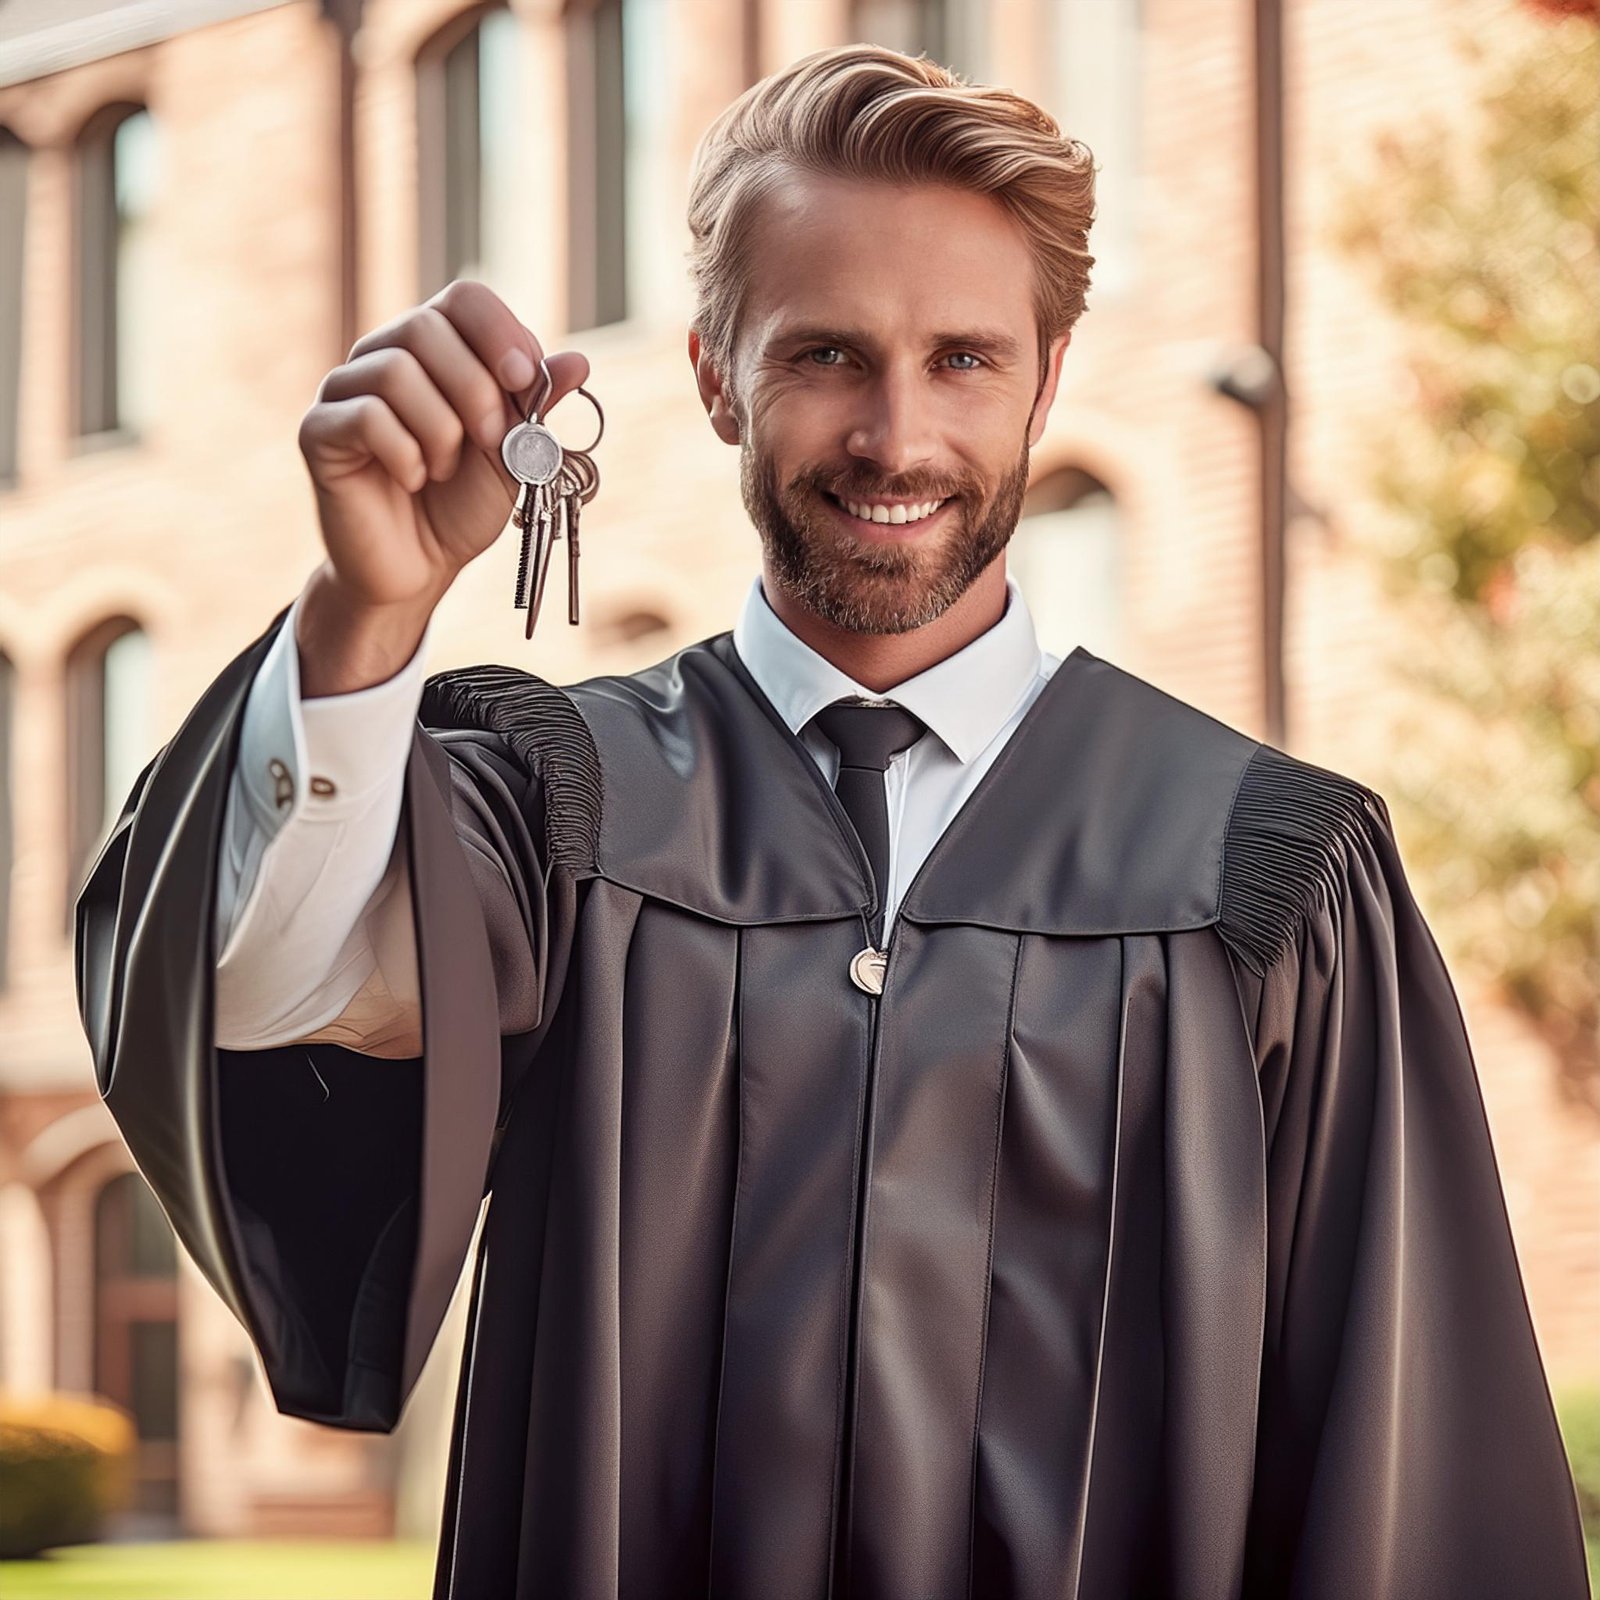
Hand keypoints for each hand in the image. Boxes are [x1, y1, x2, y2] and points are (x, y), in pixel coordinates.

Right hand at [296, 279, 589, 610]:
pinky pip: (367, 416)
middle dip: (475, 388)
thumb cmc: (462, 504)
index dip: (499, 333)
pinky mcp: (319, 431)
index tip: (525, 381)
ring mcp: (344, 390)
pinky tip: (412, 479)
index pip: (464, 299)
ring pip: (396, 371)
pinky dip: (406, 454)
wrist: (419, 567)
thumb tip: (578, 362)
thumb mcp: (515, 453)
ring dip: (440, 430)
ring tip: (443, 469)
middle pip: (425, 326)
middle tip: (490, 440)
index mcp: (434, 350)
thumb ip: (538, 406)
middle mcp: (383, 355)